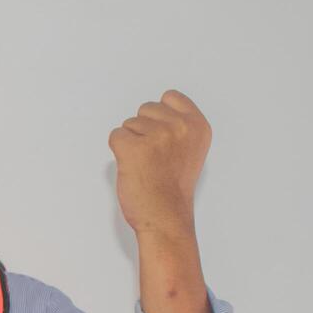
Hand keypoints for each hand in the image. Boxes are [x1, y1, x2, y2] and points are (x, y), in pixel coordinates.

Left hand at [108, 89, 211, 236]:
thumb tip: (158, 114)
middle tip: (154, 157)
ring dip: (132, 143)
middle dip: (144, 129)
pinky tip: (133, 167)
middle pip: (147, 108)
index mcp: (197, 126)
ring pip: (129, 124)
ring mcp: (156, 136)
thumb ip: (180, 127)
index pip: (170, 97)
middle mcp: (179, 127)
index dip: (160, 116)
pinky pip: (115, 136)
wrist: (165, 215)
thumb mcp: (191, 149)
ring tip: (146, 165)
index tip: (163, 138)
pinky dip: (119, 151)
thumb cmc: (173, 188)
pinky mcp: (133, 147)